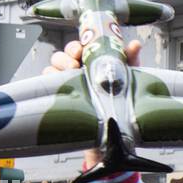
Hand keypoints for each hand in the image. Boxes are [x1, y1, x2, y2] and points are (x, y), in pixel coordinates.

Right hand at [45, 39, 142, 165]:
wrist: (113, 137)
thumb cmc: (120, 104)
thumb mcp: (128, 80)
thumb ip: (130, 61)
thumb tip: (135, 44)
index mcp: (88, 65)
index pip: (76, 49)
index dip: (75, 47)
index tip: (80, 51)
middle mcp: (74, 74)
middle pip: (60, 57)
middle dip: (65, 57)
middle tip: (74, 64)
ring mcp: (66, 88)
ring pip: (50, 70)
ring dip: (56, 69)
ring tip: (70, 75)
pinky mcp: (60, 102)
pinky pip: (46, 88)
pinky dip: (50, 84)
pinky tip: (61, 87)